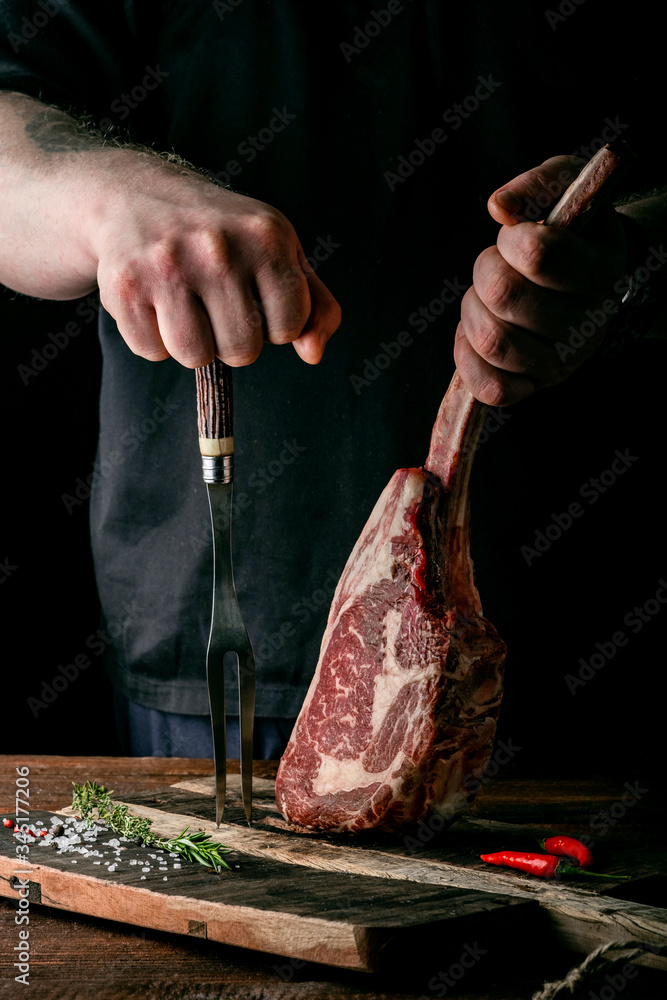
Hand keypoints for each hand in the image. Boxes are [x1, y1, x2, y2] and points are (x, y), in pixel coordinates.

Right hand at [92, 155, 340, 367]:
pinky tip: (152, 300)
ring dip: (192, 344)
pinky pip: (151, 351)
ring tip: (184, 304)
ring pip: (195, 356)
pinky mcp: (125, 284)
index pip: (289, 328)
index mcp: (267, 237)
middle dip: (231, 340)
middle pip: (242, 351)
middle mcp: (218, 247)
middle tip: (214, 303)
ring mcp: (168, 265)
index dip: (273, 325)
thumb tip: (313, 354)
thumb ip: (315, 305)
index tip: (255, 299)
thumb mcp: (278, 251)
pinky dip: (153, 338)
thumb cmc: (221, 234)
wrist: (135, 193)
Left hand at [454, 155, 627, 404]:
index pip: (538, 254)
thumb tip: (499, 207)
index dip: (512, 239)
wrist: (584, 281)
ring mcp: (561, 362)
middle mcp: (587, 324)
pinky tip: (476, 331)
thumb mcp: (565, 189)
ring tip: (486, 298)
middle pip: (504, 294)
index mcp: (599, 270)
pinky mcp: (532, 387)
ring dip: (472, 310)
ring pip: (492, 341)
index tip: (516, 236)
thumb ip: (537, 185)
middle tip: (496, 266)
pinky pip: (489, 387)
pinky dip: (468, 356)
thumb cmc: (569, 231)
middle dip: (486, 270)